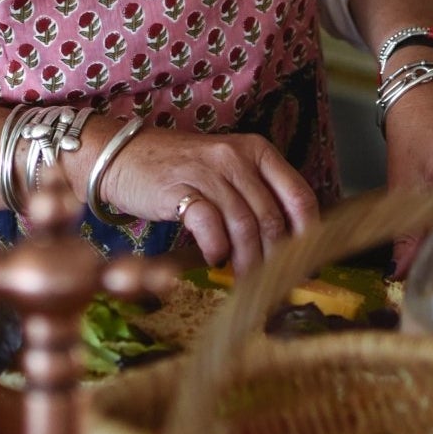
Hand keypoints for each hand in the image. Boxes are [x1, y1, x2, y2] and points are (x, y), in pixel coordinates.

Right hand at [73, 123, 319, 278]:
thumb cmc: (180, 170)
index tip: (307, 262)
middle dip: (276, 258)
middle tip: (273, 283)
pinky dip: (216, 249)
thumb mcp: (226, 171)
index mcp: (257, 151)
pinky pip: (210, 225)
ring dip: (247, 261)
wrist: (124, 155)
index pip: (299, 195)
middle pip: (272, 218)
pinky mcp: (180, 189)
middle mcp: (237, 157)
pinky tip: (214, 258)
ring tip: (243, 279)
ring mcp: (208, 171)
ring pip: (244, 226)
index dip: (308, 234)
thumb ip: (256, 197)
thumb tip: (287, 245)